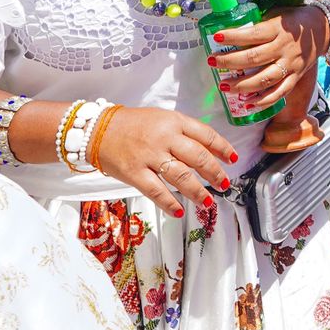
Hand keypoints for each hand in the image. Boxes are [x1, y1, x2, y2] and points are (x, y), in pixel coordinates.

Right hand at [92, 107, 235, 217]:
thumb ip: (184, 132)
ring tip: (207, 201)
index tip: (232, 159)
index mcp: (174, 121)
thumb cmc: (133, 124)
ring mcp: (149, 155)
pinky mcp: (134, 172)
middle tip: (224, 183)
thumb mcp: (163, 118)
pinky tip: (178, 210)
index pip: (206, 134)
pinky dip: (169, 202)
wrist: (98, 129)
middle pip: (198, 157)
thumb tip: (208, 149)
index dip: (222, 148)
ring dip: (197, 191)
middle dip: (215, 173)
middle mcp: (165, 137)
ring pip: (181, 176)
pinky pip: (156, 190)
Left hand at [211, 3, 327, 110]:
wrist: (322, 29)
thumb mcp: (276, 14)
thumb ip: (257, 24)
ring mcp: (291, 65)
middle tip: (212, 62)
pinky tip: (247, 103)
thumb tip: (229, 31)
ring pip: (265, 79)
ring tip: (223, 86)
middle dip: (230, 62)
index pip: (253, 34)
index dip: (233, 36)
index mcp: (278, 29)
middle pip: (255, 58)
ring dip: (242, 85)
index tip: (216, 37)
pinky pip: (280, 92)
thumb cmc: (293, 20)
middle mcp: (284, 48)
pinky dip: (263, 101)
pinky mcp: (296, 77)